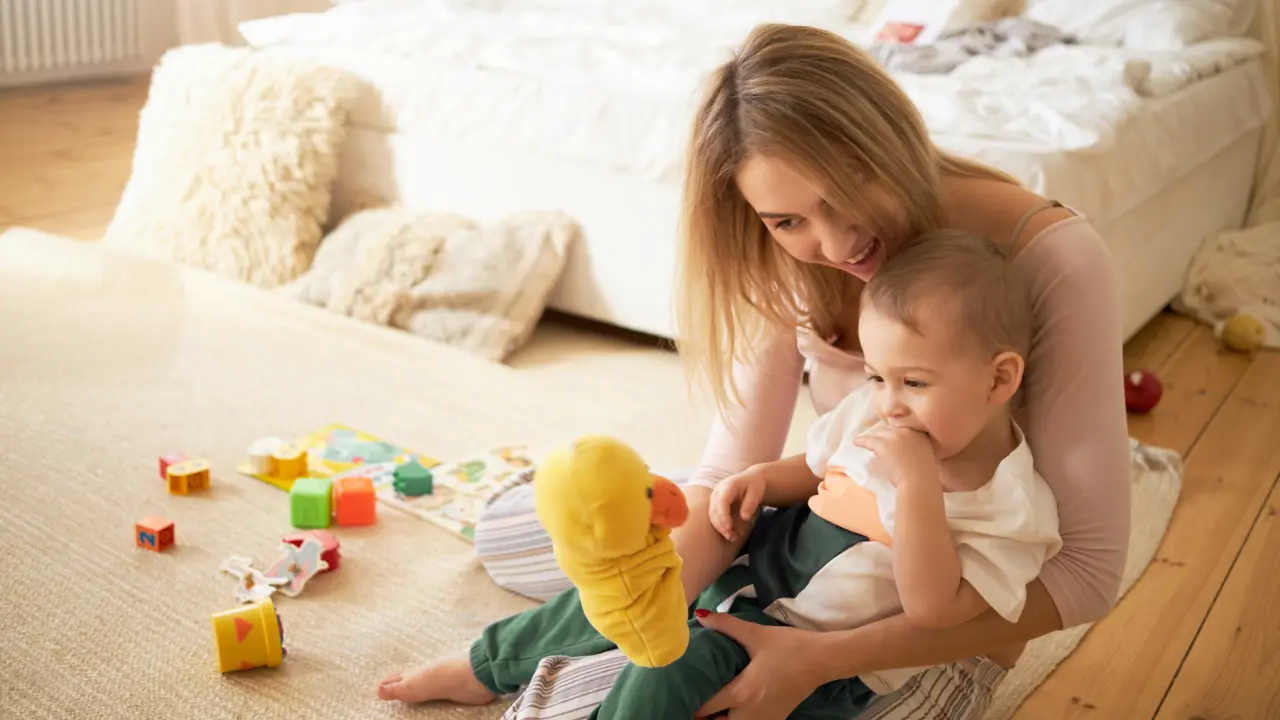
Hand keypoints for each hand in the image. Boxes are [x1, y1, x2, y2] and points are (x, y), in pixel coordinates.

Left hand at [693, 611, 824, 718]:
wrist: (823, 660)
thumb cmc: (790, 646)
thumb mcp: (756, 634)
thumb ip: (726, 625)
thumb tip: (700, 616)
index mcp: (743, 692)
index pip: (707, 707)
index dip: (691, 702)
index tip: (680, 693)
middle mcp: (751, 713)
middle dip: (702, 717)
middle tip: (690, 701)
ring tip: (708, 707)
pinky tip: (730, 709)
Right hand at [709, 467, 766, 542]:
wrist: (751, 479)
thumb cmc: (755, 485)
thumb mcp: (757, 493)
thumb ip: (750, 504)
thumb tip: (744, 517)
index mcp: (727, 486)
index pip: (722, 502)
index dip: (723, 516)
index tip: (729, 528)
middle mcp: (717, 492)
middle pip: (714, 511)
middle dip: (721, 526)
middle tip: (733, 538)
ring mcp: (714, 498)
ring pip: (712, 516)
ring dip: (720, 528)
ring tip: (733, 538)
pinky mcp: (715, 505)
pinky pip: (715, 517)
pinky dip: (721, 526)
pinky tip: (730, 534)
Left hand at [852, 425, 939, 488]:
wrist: (919, 482)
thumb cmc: (923, 475)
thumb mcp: (924, 454)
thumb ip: (916, 447)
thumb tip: (905, 449)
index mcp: (919, 433)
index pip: (901, 428)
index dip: (893, 434)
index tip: (888, 437)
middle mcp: (907, 431)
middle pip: (889, 429)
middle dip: (882, 435)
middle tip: (876, 440)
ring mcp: (895, 436)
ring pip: (879, 434)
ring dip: (871, 438)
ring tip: (862, 440)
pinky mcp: (884, 445)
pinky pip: (869, 440)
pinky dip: (861, 441)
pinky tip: (856, 442)